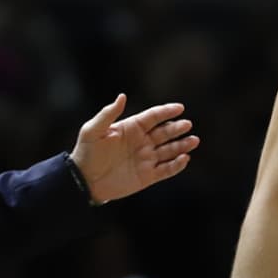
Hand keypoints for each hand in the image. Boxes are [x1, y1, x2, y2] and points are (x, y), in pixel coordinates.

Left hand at [69, 93, 199, 203]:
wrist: (83, 180)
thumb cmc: (87, 152)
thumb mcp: (93, 130)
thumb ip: (108, 114)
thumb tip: (122, 96)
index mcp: (132, 128)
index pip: (153, 117)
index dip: (167, 112)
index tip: (180, 108)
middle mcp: (142, 142)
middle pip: (165, 132)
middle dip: (177, 128)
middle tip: (187, 125)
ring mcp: (146, 159)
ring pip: (170, 150)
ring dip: (182, 145)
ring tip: (194, 141)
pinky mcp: (148, 176)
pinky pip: (167, 170)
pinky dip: (177, 165)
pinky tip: (185, 159)